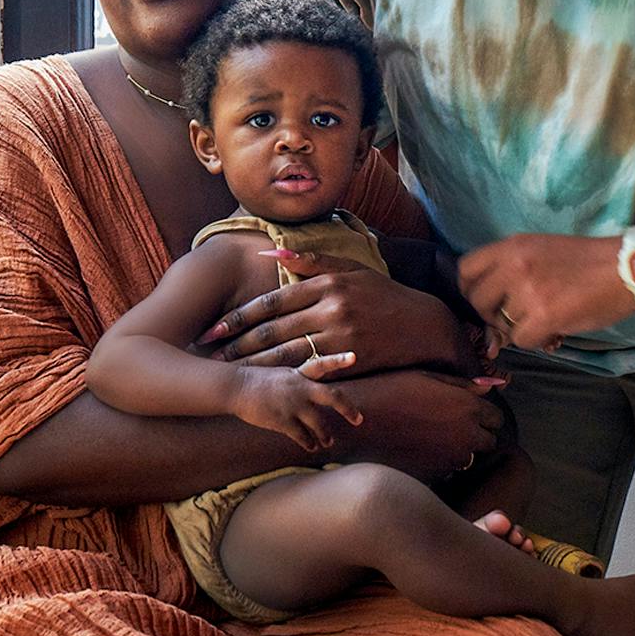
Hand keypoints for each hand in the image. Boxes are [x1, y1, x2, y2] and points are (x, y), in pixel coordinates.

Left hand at [200, 251, 472, 374]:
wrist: (423, 325)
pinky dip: (285, 378)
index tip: (215, 327)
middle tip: (211, 352)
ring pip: (287, 354)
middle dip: (239, 342)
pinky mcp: (352, 361)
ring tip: (229, 370)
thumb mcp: (351, 268)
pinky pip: (311, 371)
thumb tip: (270, 252)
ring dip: (254, 363)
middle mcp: (332, 309)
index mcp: (327, 284)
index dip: (240, 316)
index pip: (273, 302)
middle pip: (274, 330)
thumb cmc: (382, 294)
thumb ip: (310, 259)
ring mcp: (342, 337)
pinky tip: (266, 383)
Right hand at [229, 356, 362, 452]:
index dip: (338, 361)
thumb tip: (311, 389)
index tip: (354, 357)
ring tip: (328, 441)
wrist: (234, 388)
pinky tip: (312, 446)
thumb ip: (297, 380)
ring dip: (326, 435)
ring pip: (319, 423)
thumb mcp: (279, 374)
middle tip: (358, 419)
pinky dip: (309, 442)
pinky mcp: (282, 420)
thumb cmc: (255, 380)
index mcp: (298, 373)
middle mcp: (299, 387)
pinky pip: (302, 436)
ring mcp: (291, 404)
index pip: (322, 363)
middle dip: (347, 409)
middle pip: (332, 396)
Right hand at [309, 370, 502, 481]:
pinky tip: (419, 449)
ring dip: (458, 450)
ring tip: (430, 436)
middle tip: (448, 424)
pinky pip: (448, 471)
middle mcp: (467, 436)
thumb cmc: (391, 391)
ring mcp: (452, 459)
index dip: (482, 414)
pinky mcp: (436, 476)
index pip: (496, 418)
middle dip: (475, 434)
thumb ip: (466, 385)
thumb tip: (496, 384)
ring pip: (469, 458)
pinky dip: (440, 463)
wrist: (358, 423)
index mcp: (469, 407)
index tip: (464, 411)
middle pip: (488, 441)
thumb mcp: (429, 378)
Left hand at [459, 233, 633, 350]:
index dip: (471, 289)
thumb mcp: (542, 252)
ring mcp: (527, 290)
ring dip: (520, 328)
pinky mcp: (543, 316)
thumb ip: (511, 275)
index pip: (466, 268)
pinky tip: (554, 330)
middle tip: (514, 317)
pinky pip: (521, 340)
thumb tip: (490, 321)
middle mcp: (513, 265)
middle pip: (476, 300)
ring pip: (501, 324)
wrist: (626, 268)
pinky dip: (536, 340)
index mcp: (512, 246)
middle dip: (491, 315)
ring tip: (544, 319)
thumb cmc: (586, 261)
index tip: (486, 299)